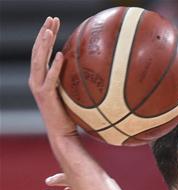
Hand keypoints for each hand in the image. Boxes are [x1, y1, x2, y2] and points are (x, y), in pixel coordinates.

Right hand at [29, 17, 77, 142]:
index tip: (54, 21)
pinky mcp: (45, 96)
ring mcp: (39, 87)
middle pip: (37, 51)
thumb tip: (93, 70)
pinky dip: (55, 66)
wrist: (63, 135)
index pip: (42, 51)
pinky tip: (61, 55)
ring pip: (38, 61)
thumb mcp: (72, 94)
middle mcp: (36, 80)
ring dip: (44, 44)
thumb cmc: (70, 117)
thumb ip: (74, 81)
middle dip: (44, 33)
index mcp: (41, 78)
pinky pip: (50, 78)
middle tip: (51, 18)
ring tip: (50, 30)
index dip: (46, 35)